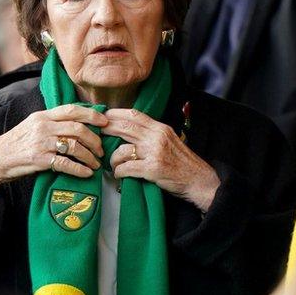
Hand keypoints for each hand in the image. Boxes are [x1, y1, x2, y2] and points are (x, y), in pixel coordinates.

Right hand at [0, 105, 108, 201]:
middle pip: (78, 128)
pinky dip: (79, 169)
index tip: (104, 121)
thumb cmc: (17, 143)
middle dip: (94, 139)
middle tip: (101, 149)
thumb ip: (52, 122)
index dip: (91, 114)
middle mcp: (44, 127)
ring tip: (95, 164)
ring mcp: (42, 143)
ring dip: (90, 156)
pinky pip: (66, 163)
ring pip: (75, 146)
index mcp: (43, 116)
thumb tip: (78, 122)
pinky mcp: (40, 160)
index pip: (72, 110)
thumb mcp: (33, 125)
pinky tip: (86, 173)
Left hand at [103, 108, 219, 211]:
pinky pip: (126, 168)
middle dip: (106, 130)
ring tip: (113, 165)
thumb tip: (130, 131)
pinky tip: (120, 175)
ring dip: (113, 159)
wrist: (199, 180)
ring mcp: (155, 153)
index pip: (135, 114)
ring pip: (122, 150)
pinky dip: (119, 172)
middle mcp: (157, 137)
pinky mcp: (153, 169)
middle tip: (97, 134)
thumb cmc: (183, 163)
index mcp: (161, 128)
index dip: (116, 114)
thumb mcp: (170, 141)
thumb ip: (152, 135)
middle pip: (125, 127)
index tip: (104, 117)